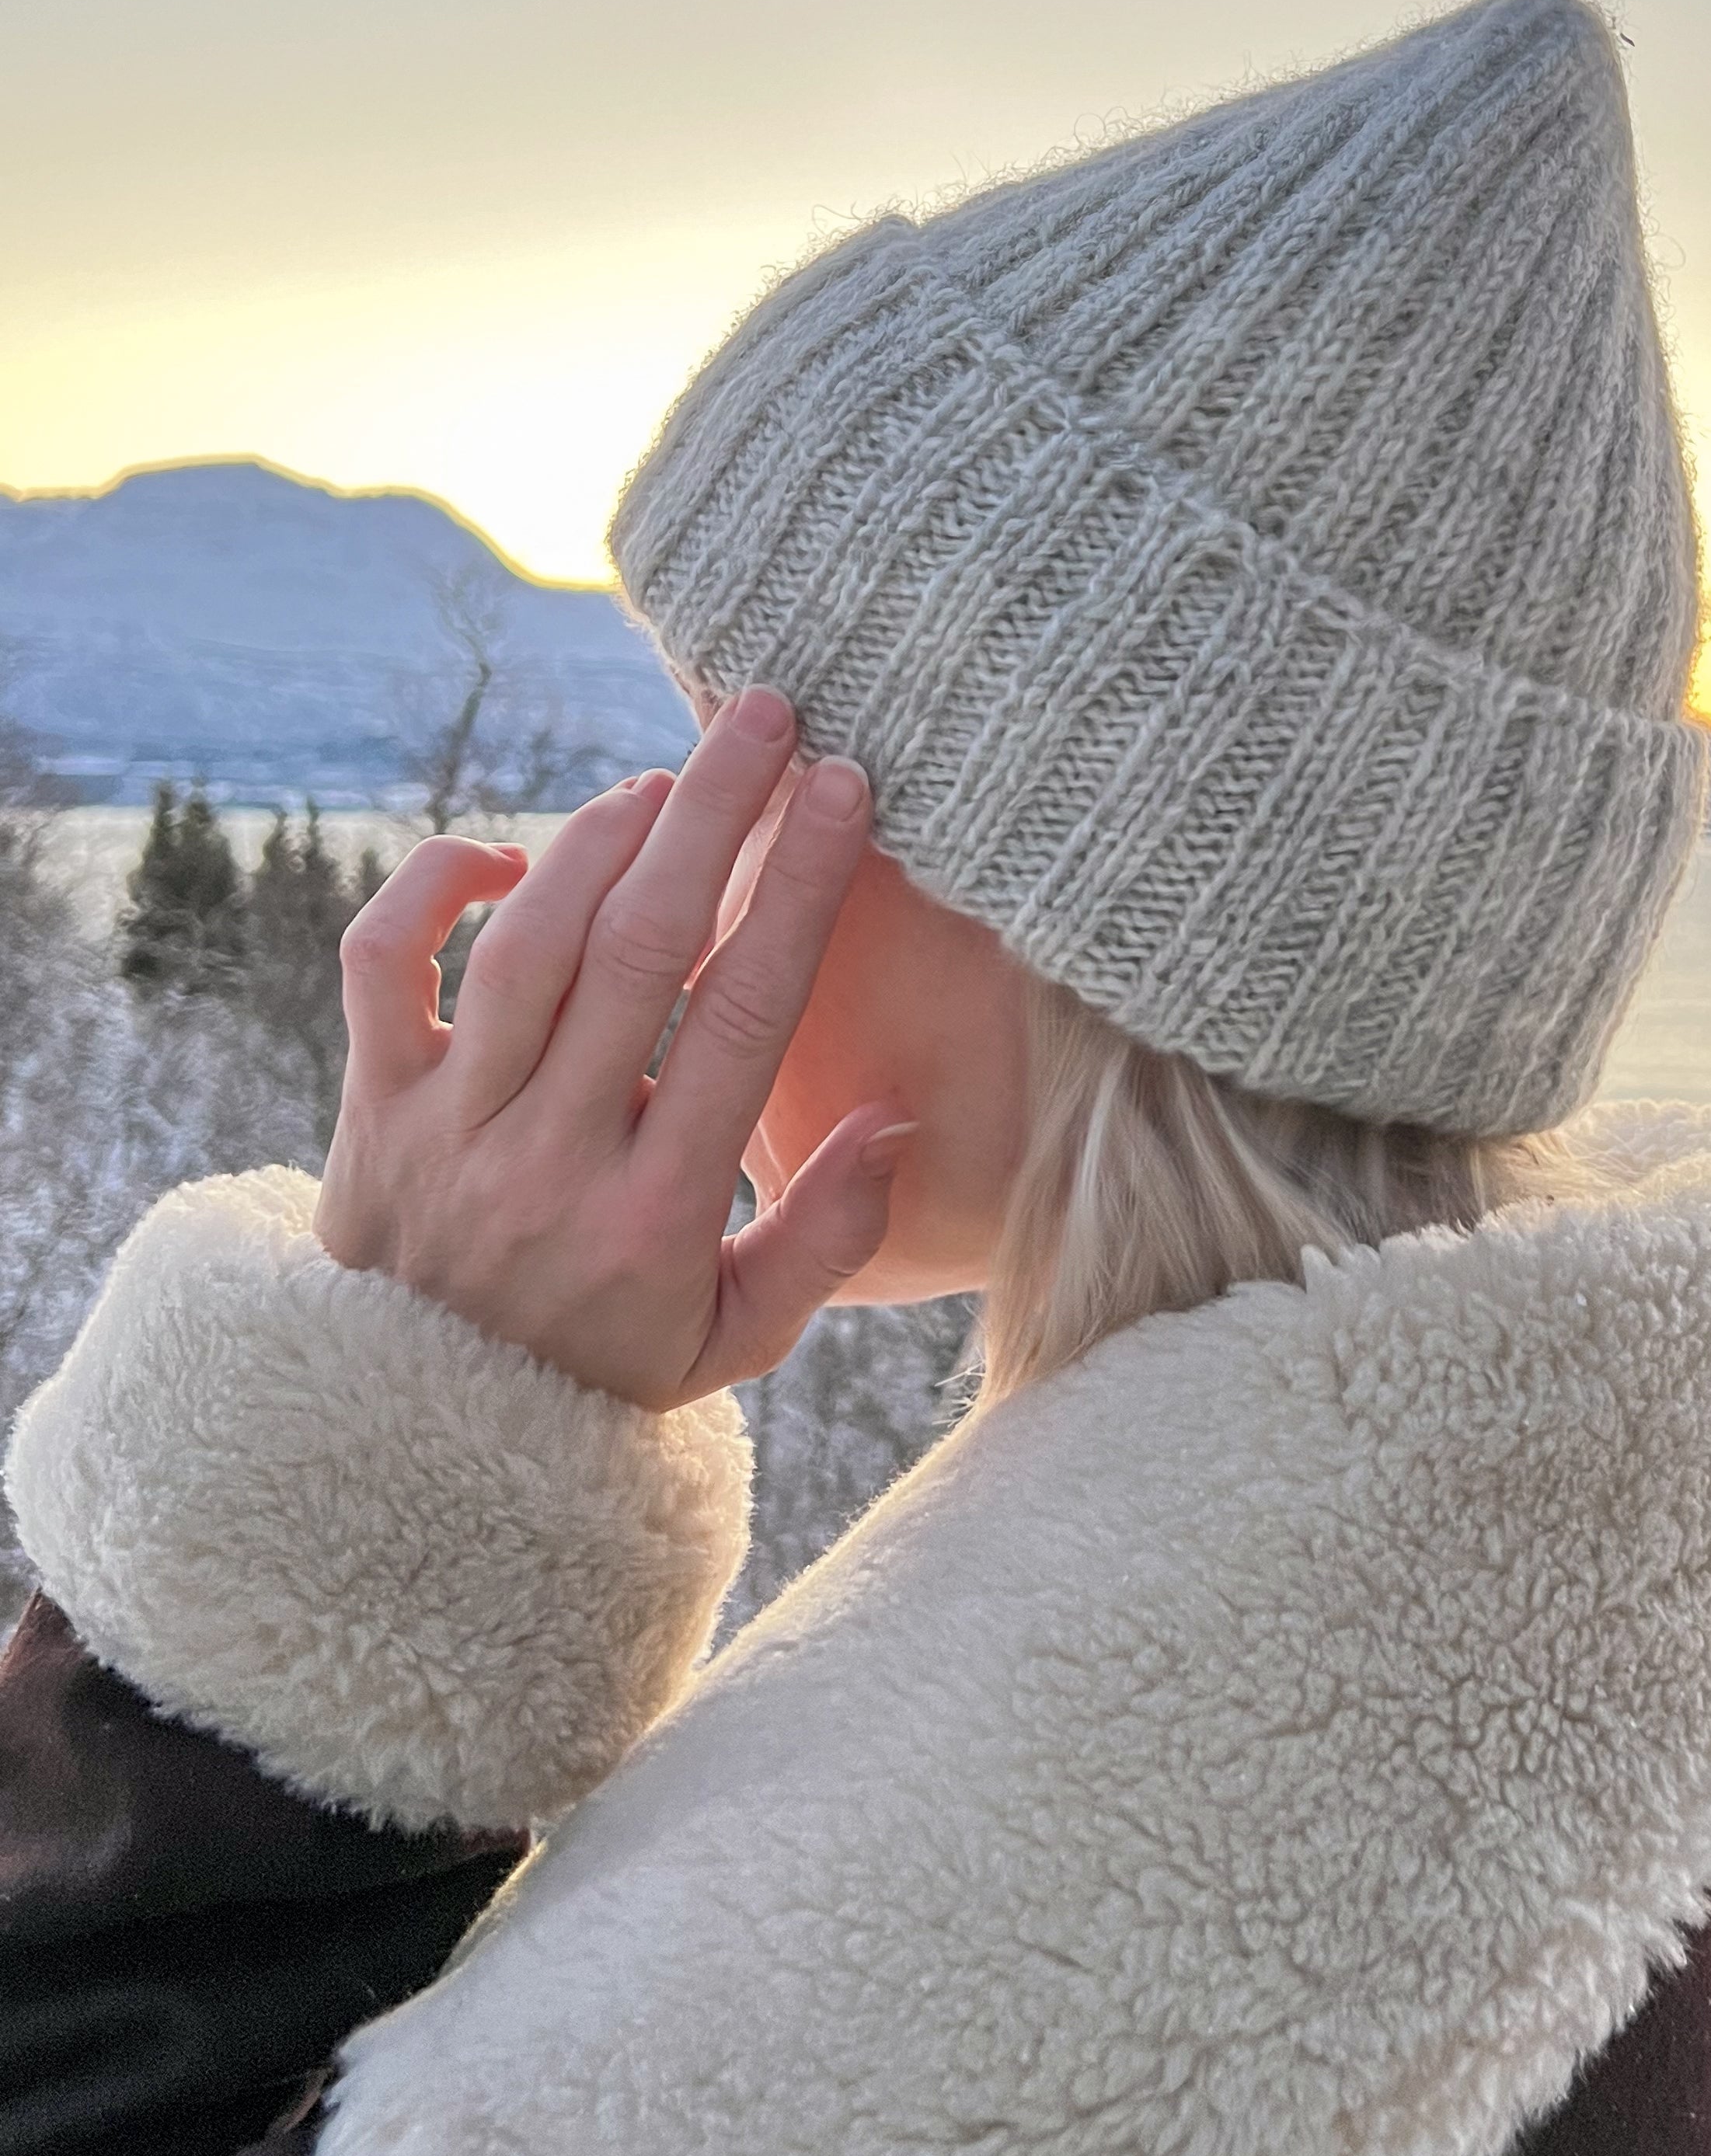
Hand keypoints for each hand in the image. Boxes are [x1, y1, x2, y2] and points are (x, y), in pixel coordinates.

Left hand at [315, 688, 908, 1409]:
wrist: (414, 1438)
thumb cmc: (599, 1368)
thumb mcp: (733, 1339)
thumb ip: (826, 1237)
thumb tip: (896, 1118)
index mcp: (652, 1215)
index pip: (741, 1017)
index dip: (799, 890)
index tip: (845, 792)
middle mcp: (548, 1158)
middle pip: (639, 949)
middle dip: (713, 815)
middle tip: (767, 717)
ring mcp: (446, 1128)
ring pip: (525, 944)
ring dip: (600, 839)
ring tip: (665, 780)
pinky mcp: (369, 1106)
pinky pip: (380, 967)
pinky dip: (428, 888)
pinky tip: (500, 857)